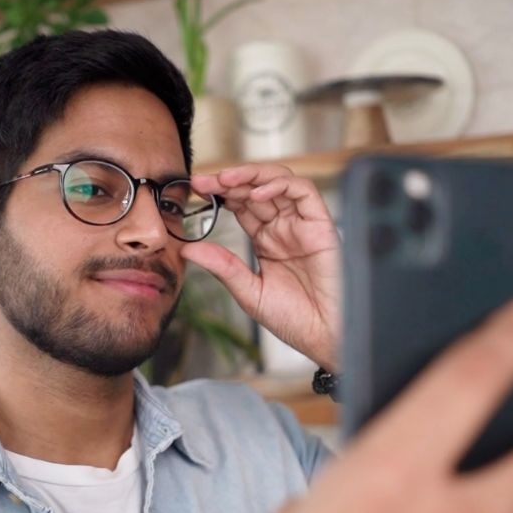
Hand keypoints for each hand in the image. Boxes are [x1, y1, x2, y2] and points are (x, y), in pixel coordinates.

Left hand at [183, 164, 340, 369]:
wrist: (325, 336)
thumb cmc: (295, 320)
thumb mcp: (249, 292)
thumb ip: (223, 267)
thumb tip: (187, 250)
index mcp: (267, 241)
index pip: (241, 205)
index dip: (220, 193)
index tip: (195, 190)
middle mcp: (284, 228)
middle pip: (256, 189)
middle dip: (229, 180)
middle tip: (203, 182)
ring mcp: (302, 224)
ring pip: (278, 182)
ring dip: (251, 176)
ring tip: (226, 180)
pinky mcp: (321, 224)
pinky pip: (303, 192)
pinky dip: (280, 185)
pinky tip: (257, 192)